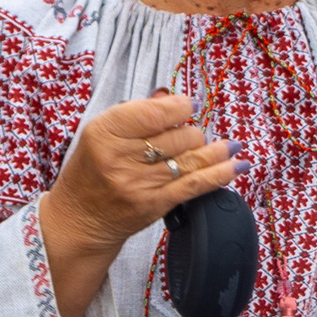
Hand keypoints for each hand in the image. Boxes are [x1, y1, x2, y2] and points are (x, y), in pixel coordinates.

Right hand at [38, 91, 235, 316]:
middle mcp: (120, 157)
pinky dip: (221, 173)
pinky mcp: (155, 204)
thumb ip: (137, 114)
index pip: (154, 112)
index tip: (189, 105)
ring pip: (193, 158)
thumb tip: (171, 97)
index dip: (180, 106)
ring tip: (228, 146)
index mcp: (104, 132)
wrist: (79, 219)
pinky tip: (237, 165)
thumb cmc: (92, 172)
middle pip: (179, 135)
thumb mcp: (102, 135)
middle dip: (192, 133)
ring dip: (216, 151)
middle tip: (189, 136)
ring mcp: (139, 182)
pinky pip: (196, 184)